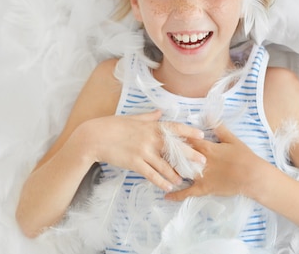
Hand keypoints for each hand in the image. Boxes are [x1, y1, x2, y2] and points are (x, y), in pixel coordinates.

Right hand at [77, 110, 205, 191]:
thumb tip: (160, 112)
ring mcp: (143, 152)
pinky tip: (168, 186)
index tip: (202, 136)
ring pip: (164, 165)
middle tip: (203, 162)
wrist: (95, 137)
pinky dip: (161, 181)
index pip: (175, 128)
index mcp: (151, 126)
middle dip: (190, 156)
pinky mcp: (135, 163)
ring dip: (175, 174)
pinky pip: (151, 174)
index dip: (190, 132)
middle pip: (175, 149)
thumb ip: (149, 116)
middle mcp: (150, 139)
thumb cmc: (113, 125)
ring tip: (184, 180)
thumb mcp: (133, 118)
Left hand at [165, 123, 268, 200]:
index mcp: (207, 147)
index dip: (176, 137)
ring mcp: (201, 176)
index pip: (187, 140)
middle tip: (154, 150)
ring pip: (180, 173)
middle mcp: (200, 161)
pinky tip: (165, 196)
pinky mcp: (204, 189)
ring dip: (168, 171)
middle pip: (180, 156)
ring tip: (155, 169)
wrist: (252, 176)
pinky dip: (176, 195)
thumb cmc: (244, 156)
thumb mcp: (232, 139)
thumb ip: (219, 128)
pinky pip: (187, 193)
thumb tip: (208, 115)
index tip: (164, 134)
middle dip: (167, 153)